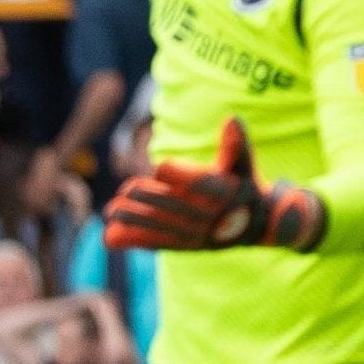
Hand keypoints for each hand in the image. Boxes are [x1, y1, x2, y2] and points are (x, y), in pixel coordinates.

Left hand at [103, 119, 324, 252]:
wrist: (254, 224)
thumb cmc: (243, 184)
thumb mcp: (243, 164)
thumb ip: (235, 144)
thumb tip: (232, 118)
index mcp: (223, 192)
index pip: (202, 184)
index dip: (181, 175)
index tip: (161, 166)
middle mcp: (207, 215)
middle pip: (175, 207)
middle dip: (149, 199)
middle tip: (126, 189)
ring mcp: (194, 233)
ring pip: (161, 227)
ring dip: (134, 221)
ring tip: (111, 212)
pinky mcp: (182, 245)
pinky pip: (156, 243)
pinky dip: (133, 241)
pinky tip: (109, 237)